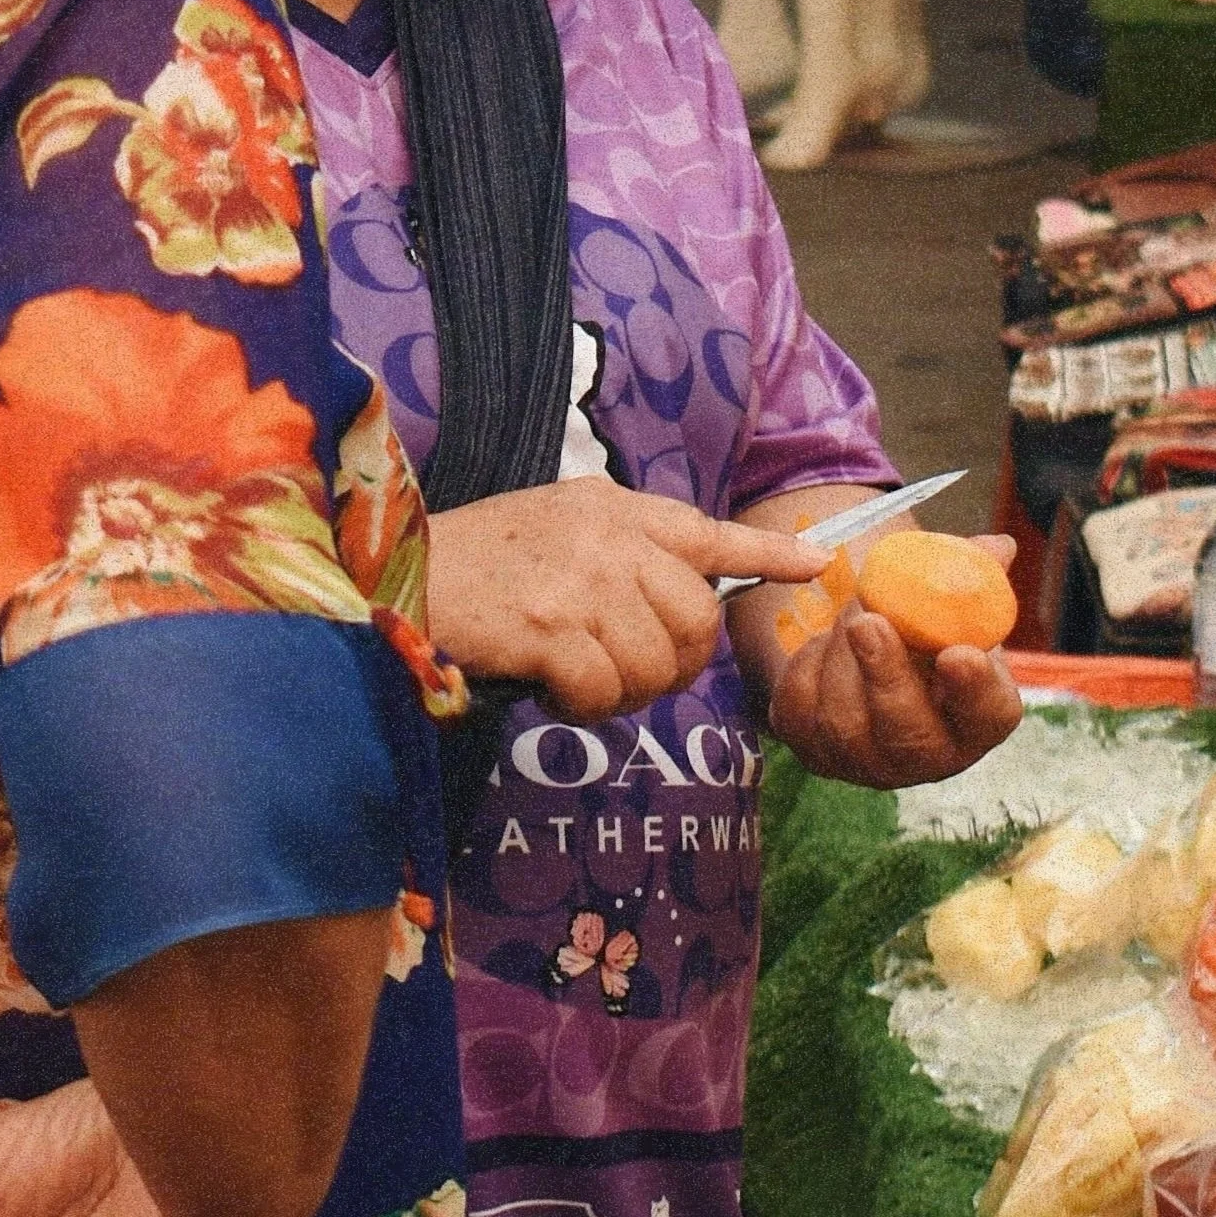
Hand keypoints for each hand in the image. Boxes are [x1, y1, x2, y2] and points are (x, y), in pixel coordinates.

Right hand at [426, 479, 826, 722]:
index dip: (767, 555)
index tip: (818, 563)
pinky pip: (605, 693)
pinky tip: (544, 685)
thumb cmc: (475, 564)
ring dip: (618, 693)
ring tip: (568, 674)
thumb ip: (620, 553)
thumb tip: (684, 602)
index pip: (708, 534)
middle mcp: (609, 537)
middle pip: (696, 624)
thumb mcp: (555, 531)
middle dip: (669, 666)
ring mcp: (583, 580)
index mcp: (614, 510)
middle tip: (614, 671)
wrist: (397, 577)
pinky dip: (579, 706)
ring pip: (655, 667)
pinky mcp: (554, 626)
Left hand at [767, 538, 1023, 788]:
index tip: (958, 654)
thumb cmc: (920, 629)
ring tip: (851, 613)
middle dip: (886, 675)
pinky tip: (823, 642)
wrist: (861, 651)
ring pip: (845, 720)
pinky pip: (799, 706)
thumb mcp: (947, 600)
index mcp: (977, 717)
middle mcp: (927, 755)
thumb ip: (971, 573)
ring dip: (840, 652)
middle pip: (910, 735)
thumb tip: (996, 548)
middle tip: (868, 622)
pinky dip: (807, 661)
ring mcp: (867, 762)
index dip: (976, 688)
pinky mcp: (813, 750)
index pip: (988, 714)